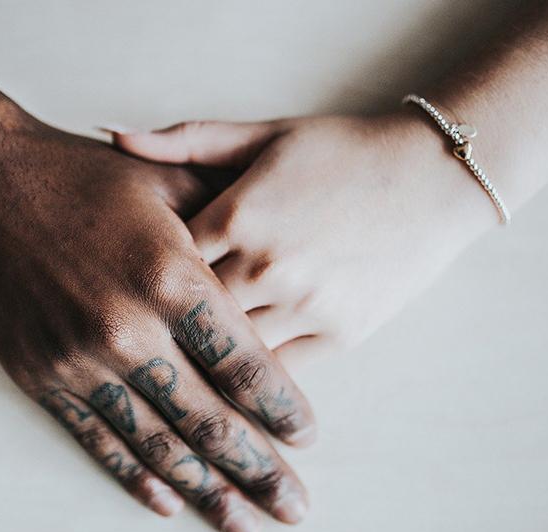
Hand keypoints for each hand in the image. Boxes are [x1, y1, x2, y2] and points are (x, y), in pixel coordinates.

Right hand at [0, 81, 316, 531]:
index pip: (243, 362)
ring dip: (205, 491)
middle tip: (293, 509)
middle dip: (257, 470)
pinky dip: (134, 476)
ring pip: (157, 443)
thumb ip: (227, 223)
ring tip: (243, 528)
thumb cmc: (78, 175)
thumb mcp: (165, 181)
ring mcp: (79, 360)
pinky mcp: (41, 376)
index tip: (307, 437)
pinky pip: (98, 439)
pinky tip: (166, 503)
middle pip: (208, 418)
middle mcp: (127, 329)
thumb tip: (281, 250)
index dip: (281, 407)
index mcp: (169, 276)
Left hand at [112, 113, 496, 363]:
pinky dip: (251, 379)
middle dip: (163, 323)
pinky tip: (231, 381)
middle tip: (139, 335)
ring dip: (202, 359)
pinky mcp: (340, 333)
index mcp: (239, 212)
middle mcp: (266, 264)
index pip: (162, 260)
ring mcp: (305, 303)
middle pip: (187, 314)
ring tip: (176, 367)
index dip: (142, 275)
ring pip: (228, 352)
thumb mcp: (265, 135)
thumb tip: (114, 135)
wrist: (433, 176)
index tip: (127, 284)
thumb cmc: (344, 151)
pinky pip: (277, 372)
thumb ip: (188, 140)